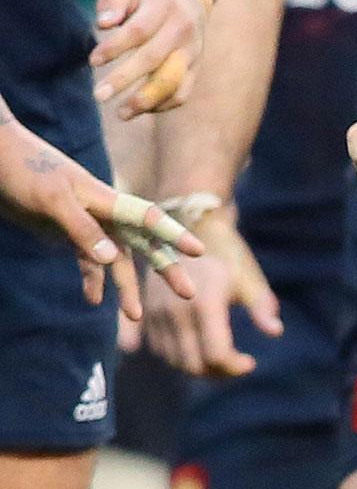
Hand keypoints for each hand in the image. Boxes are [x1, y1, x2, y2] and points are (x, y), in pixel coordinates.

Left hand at [0, 118, 201, 319]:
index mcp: (107, 201)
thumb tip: (111, 260)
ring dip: (125, 288)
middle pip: (144, 245)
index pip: (148, 219)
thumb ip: (82, 228)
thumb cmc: (26, 170)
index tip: (199, 252)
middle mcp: (105, 215)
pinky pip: (87, 263)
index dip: (174, 235)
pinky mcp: (69, 235)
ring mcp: (89, 226)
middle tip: (188, 294)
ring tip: (134, 318)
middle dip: (166, 270)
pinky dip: (91, 281)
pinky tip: (92, 301)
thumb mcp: (53, 199)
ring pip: (117, 262)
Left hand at [92, 0, 213, 117]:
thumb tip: (102, 25)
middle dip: (125, 80)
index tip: (93, 61)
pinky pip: (182, 93)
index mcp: (164, 5)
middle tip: (99, 96)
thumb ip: (113, 1)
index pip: (138, 31)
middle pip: (154, 60)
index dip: (115, 47)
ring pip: (173, 82)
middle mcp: (182, 30)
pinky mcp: (196, 68)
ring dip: (146, 101)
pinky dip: (162, 105)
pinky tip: (140, 110)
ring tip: (121, 114)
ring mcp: (192, 52)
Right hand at [143, 206, 281, 376]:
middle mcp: (175, 310)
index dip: (235, 368)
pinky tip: (187, 353)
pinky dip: (171, 355)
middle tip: (235, 363)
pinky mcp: (142, 308)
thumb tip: (275, 332)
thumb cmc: (227, 254)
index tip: (250, 362)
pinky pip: (151, 345)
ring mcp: (154, 310)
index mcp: (205, 303)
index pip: (216, 355)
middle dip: (217, 372)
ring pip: (172, 359)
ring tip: (217, 356)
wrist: (188, 225)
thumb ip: (262, 307)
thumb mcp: (250, 279)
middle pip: (192, 364)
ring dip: (195, 366)